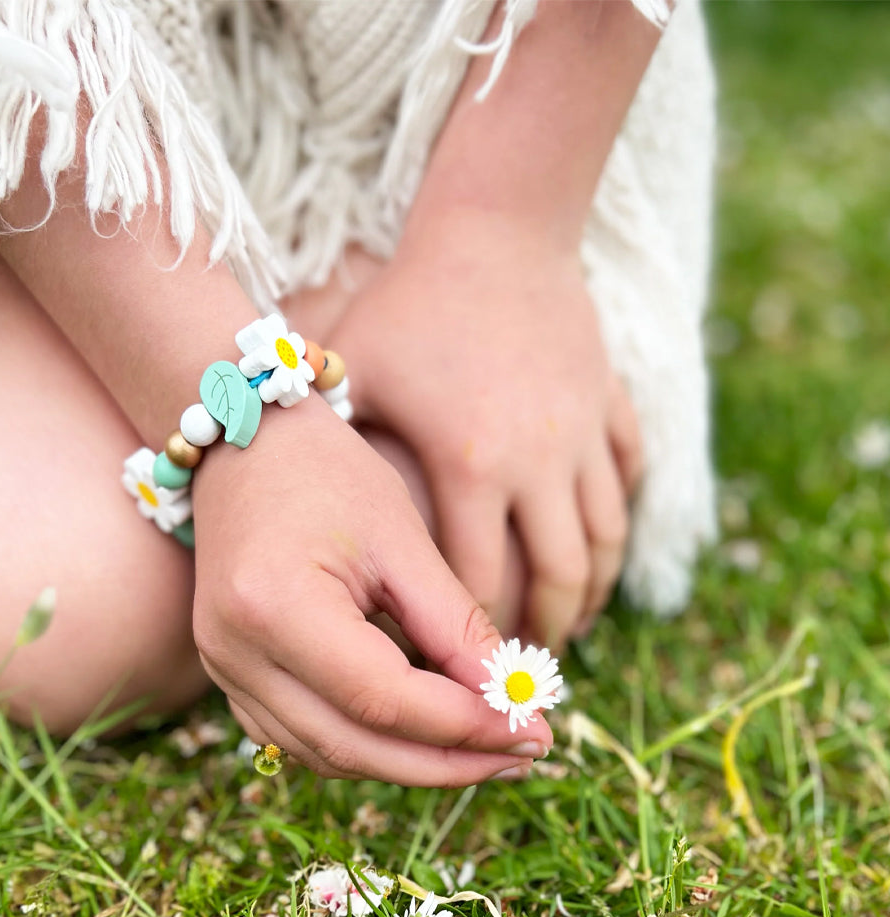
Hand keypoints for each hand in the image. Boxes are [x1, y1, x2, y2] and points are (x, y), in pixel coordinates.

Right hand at [189, 393, 553, 784]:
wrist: (246, 446)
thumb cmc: (327, 472)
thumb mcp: (401, 538)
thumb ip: (454, 626)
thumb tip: (511, 700)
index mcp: (276, 605)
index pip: (386, 699)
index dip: (467, 726)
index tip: (535, 729)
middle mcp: (235, 652)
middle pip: (355, 746)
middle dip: (448, 763)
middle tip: (523, 751)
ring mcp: (224, 669)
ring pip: (330, 755)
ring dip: (411, 764)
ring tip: (485, 748)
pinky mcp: (230, 675)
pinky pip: (304, 739)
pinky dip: (369, 747)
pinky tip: (423, 735)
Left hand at [326, 210, 642, 646]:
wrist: (494, 228)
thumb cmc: (412, 304)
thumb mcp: (359, 374)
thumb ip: (340, 451)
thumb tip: (304, 515)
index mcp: (473, 465)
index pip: (482, 582)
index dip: (476, 638)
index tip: (465, 670)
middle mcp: (541, 460)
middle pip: (561, 577)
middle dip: (546, 631)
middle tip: (527, 667)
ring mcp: (586, 432)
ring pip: (606, 539)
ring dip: (591, 591)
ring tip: (567, 622)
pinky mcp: (610, 404)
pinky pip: (630, 478)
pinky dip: (618, 521)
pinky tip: (597, 545)